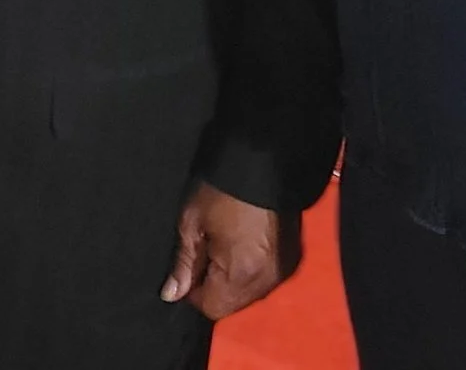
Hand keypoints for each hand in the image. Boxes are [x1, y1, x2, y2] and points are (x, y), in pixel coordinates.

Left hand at [159, 182, 301, 318]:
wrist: (265, 157)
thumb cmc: (221, 188)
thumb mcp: (192, 221)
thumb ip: (183, 262)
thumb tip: (172, 294)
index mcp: (241, 273)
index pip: (212, 307)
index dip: (193, 290)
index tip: (189, 263)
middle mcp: (267, 280)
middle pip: (232, 304)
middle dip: (215, 285)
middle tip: (206, 248)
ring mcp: (284, 270)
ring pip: (250, 293)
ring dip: (234, 278)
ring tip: (226, 241)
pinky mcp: (293, 258)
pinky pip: (265, 279)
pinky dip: (252, 269)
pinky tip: (245, 241)